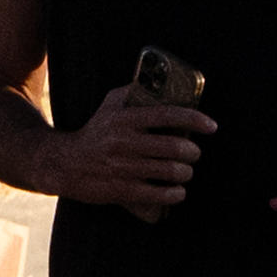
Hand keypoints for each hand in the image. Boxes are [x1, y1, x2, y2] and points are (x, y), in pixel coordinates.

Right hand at [51, 80, 212, 222]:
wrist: (65, 164)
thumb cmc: (94, 132)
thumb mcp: (109, 106)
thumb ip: (133, 93)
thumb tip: (162, 83)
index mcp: (125, 118)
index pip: (168, 115)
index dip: (195, 120)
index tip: (211, 126)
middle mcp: (125, 142)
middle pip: (174, 147)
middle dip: (192, 152)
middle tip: (194, 153)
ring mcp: (123, 168)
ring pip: (170, 171)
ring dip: (185, 173)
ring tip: (185, 171)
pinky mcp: (122, 190)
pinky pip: (158, 194)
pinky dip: (174, 194)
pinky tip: (177, 191)